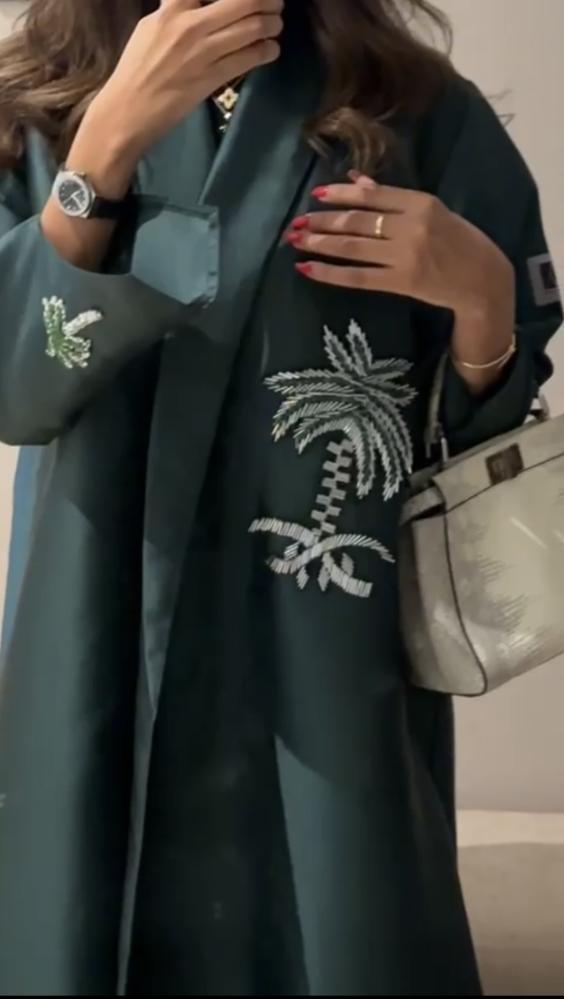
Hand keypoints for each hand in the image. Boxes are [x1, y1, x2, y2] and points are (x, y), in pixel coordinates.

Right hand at [91, 0, 283, 157]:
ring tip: (276, 24)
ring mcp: (204, 52)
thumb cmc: (137, 69)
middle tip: (275, 3)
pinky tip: (271, 49)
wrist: (129, 109)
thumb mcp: (150, 27)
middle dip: (266, 0)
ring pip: (252, 28)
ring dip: (271, 24)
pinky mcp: (212, 78)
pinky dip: (266, 51)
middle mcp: (191, 24)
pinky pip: (248, 58)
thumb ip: (174, 10)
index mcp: (173, 8)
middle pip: (243, 1)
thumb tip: (194, 1)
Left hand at [286, 172, 514, 321]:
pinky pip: (357, 277)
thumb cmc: (458, 241)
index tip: (316, 195)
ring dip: (319, 243)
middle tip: (296, 222)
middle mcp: (411, 227)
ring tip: (295, 241)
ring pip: (352, 247)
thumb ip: (393, 198)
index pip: (372, 196)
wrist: (483, 280)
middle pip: (357, 221)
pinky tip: (308, 269)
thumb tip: (356, 181)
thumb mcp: (432, 211)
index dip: (341, 195)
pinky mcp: (402, 283)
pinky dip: (330, 273)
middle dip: (322, 221)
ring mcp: (405, 256)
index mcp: (421, 203)